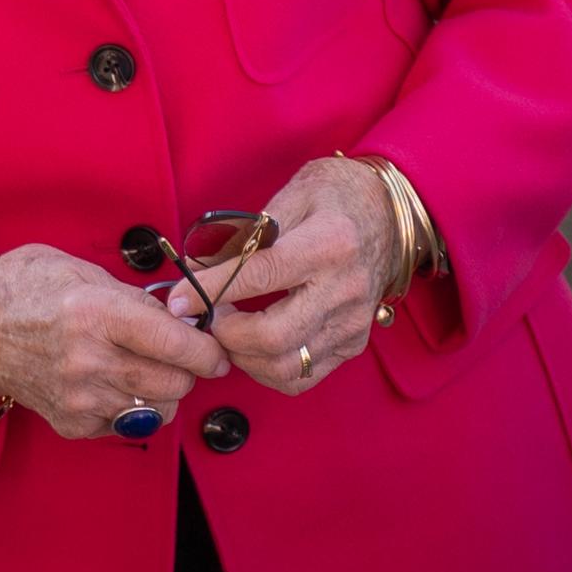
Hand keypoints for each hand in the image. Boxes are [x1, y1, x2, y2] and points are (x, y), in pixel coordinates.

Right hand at [0, 243, 229, 439]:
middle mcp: (90, 359)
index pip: (178, 344)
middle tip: (177, 354)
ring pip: (158, 409)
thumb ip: (134, 296)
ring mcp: (80, 397)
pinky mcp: (72, 422)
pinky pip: (127, 425)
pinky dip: (131, 407)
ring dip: (162, 390)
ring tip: (143, 368)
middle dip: (187, 369)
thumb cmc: (26, 287)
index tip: (216, 350)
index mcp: (97, 312)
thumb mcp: (82, 271)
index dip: (209, 350)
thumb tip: (180, 318)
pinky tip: (112, 383)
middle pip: (176, 383)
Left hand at [203, 158, 403, 396]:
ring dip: (244, 357)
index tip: (179, 299)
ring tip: (230, 329)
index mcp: (329, 244)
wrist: (391, 213)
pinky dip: (268, 370)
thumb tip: (195, 270)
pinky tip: (254, 346)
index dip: (212, 291)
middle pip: (273, 337)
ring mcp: (353, 323)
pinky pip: (303, 376)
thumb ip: (244, 235)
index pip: (259, 276)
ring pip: (286, 366)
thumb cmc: (337, 196)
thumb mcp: (292, 195)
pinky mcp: (353, 343)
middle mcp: (345, 289)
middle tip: (210, 315)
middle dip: (227, 334)